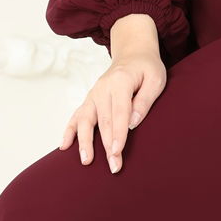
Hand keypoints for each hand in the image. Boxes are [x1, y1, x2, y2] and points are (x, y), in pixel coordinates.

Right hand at [58, 42, 166, 172]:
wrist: (133, 53)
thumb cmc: (147, 68)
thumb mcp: (156, 79)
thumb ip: (145, 100)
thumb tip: (133, 123)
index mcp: (121, 82)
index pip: (119, 112)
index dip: (118, 134)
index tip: (117, 152)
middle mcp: (103, 88)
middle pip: (104, 121)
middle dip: (106, 146)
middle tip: (113, 166)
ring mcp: (94, 94)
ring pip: (85, 120)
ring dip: (85, 142)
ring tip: (86, 161)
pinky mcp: (90, 99)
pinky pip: (76, 115)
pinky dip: (69, 130)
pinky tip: (64, 146)